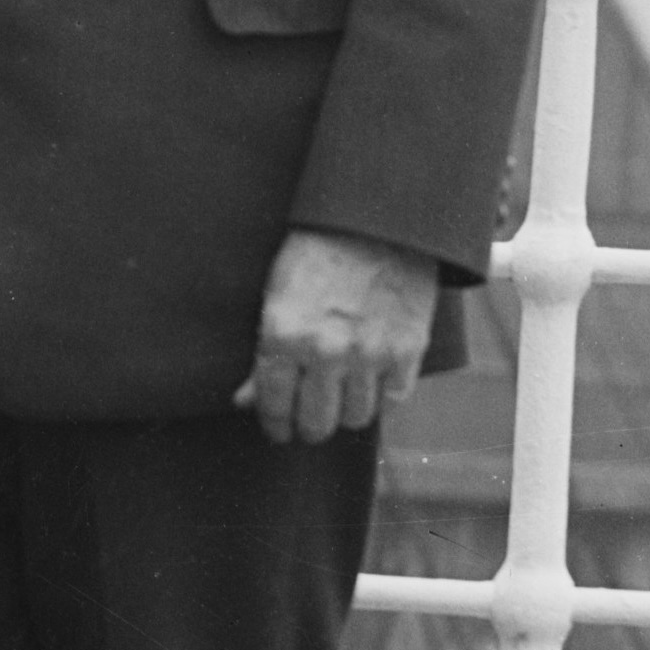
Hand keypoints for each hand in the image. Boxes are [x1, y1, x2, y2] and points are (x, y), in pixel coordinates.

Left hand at [240, 230, 437, 444]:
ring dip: (347, 411)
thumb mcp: (277, 294)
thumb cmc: (318, 252)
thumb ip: (262, 353)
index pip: (273, 406)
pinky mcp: (407, 350)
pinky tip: (374, 382)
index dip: (274, 425)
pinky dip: (384, 397)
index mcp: (282, 335)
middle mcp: (325, 351)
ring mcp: (369, 353)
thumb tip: (243, 402)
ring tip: (343, 395)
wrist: (378, 219)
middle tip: (310, 421)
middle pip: (316, 423)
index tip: (279, 430)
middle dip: (310, 426)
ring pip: (356, 418)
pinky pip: (394, 401)